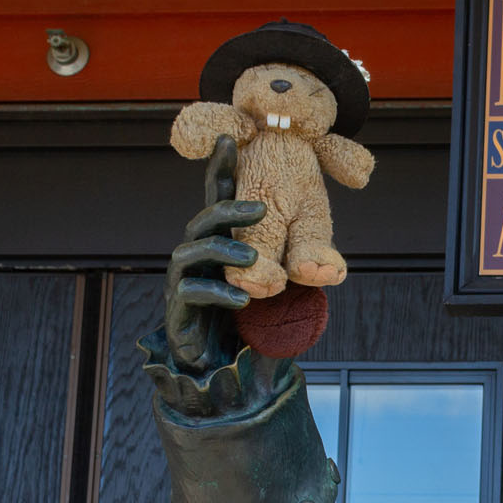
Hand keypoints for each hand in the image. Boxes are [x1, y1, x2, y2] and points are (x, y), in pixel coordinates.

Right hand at [165, 135, 265, 372]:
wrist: (218, 364)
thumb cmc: (245, 319)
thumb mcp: (272, 286)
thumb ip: (286, 266)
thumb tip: (323, 255)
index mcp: (217, 241)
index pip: (218, 200)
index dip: (220, 170)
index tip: (231, 138)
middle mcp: (196, 254)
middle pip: (204, 219)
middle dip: (229, 210)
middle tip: (261, 209)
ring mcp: (184, 279)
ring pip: (194, 251)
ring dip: (226, 250)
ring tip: (254, 258)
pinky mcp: (180, 308)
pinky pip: (193, 292)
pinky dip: (218, 292)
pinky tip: (242, 301)